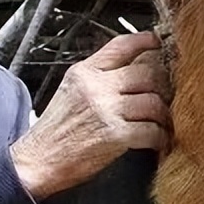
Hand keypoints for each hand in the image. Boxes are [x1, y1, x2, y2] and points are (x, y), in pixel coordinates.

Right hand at [10, 32, 171, 200]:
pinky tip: (158, 144)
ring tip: (164, 125)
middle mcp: (96, 86)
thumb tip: (130, 72)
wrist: (37, 161)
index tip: (158, 44)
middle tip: (166, 97)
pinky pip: (152, 131)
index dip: (145, 41)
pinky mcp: (115, 136)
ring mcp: (106, 110)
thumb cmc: (54, 132)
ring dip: (164, 116)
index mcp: (84, 72)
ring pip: (155, 102)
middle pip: (147, 72)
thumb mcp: (69, 91)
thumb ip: (96, 78)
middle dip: (163, 86)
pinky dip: (160, 139)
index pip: (121, 46)